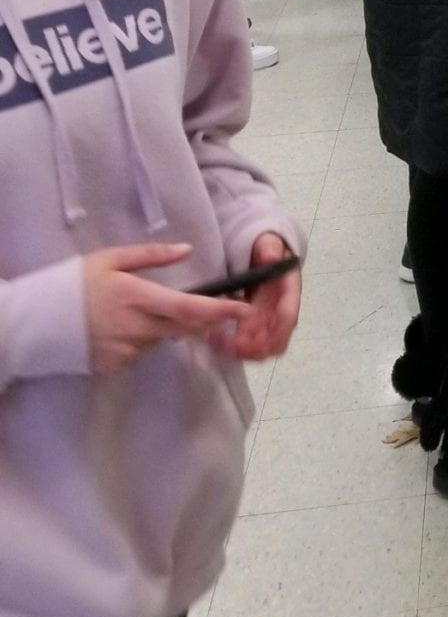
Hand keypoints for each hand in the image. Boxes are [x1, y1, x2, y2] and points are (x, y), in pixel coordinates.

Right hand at [83, 242, 248, 374]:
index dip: (219, 311)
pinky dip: (140, 339)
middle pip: (183, 328)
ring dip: (162, 327)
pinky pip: (140, 352)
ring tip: (136, 309)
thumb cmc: (75, 283)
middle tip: (200, 306)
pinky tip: (119, 327)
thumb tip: (187, 249)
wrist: (34, 322)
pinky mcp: (115, 367)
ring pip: (161, 340)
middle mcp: (136, 329)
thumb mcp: (112, 259)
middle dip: (199, 320)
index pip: (189, 308)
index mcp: (137, 297)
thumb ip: (152, 255)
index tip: (243, 310)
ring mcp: (125, 352)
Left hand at [208, 233, 301, 363]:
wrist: (263, 253)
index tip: (252, 337)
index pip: (288, 317)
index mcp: (289, 292)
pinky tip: (213, 340)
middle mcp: (281, 312)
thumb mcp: (269, 244)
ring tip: (216, 342)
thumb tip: (270, 257)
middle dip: (255, 348)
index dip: (274, 332)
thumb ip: (270, 249)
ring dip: (241, 352)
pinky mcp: (254, 327)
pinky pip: (247, 346)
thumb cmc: (267, 249)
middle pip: (276, 342)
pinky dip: (231, 348)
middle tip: (230, 345)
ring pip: (261, 349)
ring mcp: (268, 322)